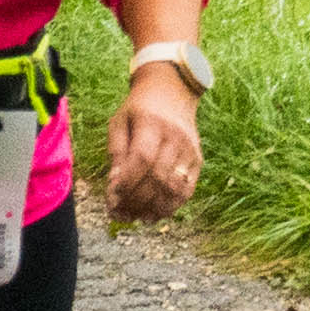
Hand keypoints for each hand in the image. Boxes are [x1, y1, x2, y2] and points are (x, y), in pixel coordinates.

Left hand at [105, 69, 203, 222]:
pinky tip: (153, 214)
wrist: (172, 92)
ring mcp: (190, 150)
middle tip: (119, 214)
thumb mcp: (119, 121)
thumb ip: (116, 152)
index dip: (127, 182)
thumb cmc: (138, 110)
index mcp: (152, 122)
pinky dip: (170, 207)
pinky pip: (186, 190)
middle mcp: (175, 137)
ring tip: (134, 217)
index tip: (112, 198)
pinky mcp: (197, 160)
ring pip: (173, 187)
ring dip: (152, 208)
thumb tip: (114, 185)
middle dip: (136, 200)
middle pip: (158, 177)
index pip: (142, 158)